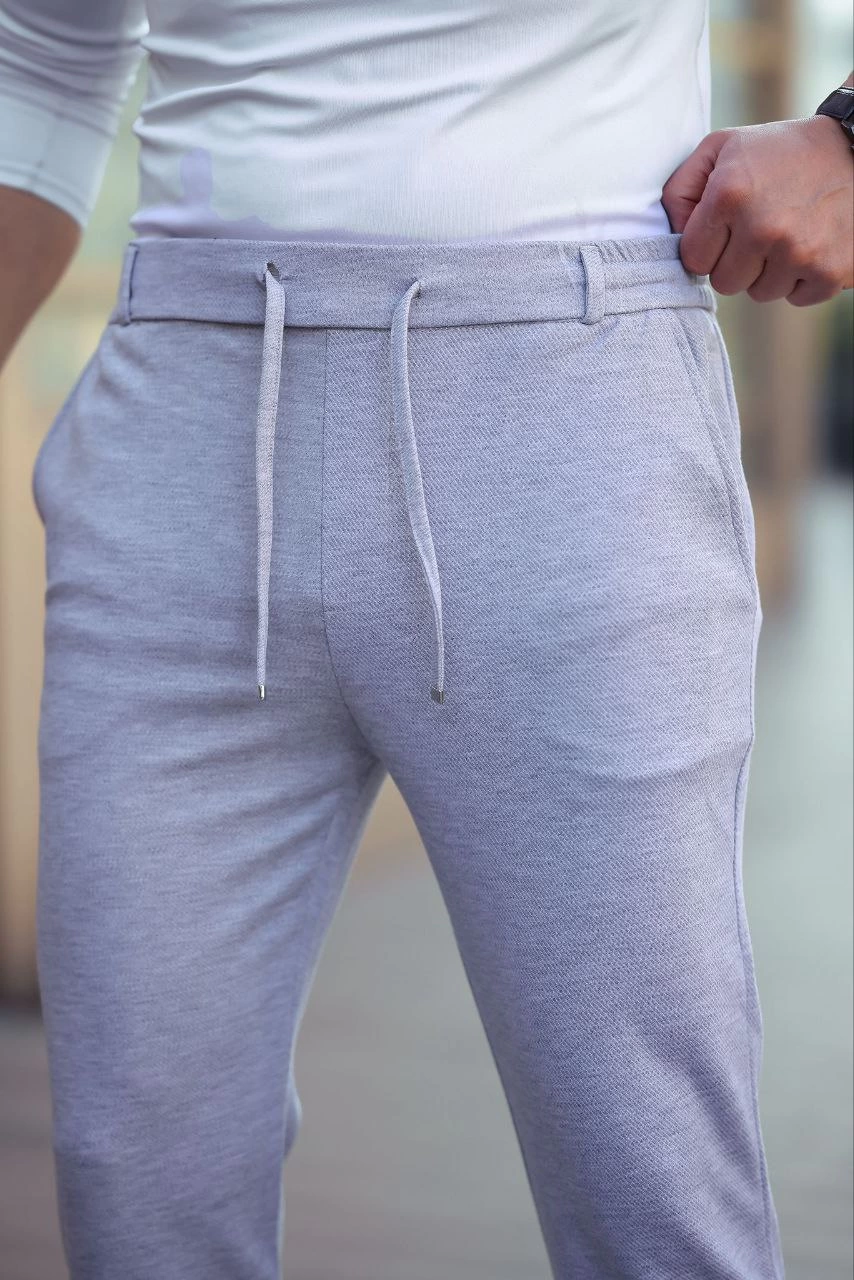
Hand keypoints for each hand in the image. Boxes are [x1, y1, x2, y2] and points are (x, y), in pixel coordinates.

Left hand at [661, 117, 853, 305]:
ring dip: (770, 272)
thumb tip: (672, 237)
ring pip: (760, 294)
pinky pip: (796, 299)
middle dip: (737, 262)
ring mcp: (799, 252)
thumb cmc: (779, 152)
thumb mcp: (723, 149)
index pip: (693, 259)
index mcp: (730, 195)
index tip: (726, 229)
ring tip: (788, 234)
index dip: (708, 246)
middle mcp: (763, 227)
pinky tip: (812, 244)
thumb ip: (682, 189)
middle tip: (760, 230)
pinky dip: (802, 279)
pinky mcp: (830, 271)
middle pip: (724, 283)